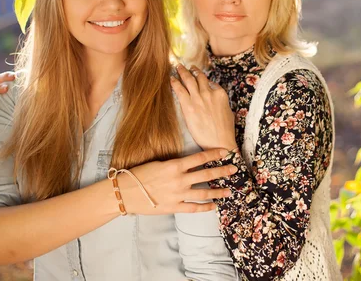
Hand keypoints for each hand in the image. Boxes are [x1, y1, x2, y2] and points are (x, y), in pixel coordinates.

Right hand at [119, 148, 236, 213]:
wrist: (126, 192)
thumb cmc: (138, 175)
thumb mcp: (158, 163)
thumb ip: (174, 165)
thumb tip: (187, 164)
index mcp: (175, 165)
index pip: (200, 158)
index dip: (214, 154)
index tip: (225, 152)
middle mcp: (179, 179)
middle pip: (206, 174)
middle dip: (222, 172)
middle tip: (234, 170)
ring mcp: (178, 194)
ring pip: (204, 193)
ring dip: (218, 192)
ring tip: (229, 191)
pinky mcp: (174, 207)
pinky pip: (194, 208)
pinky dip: (205, 208)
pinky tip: (213, 206)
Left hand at [171, 65, 237, 151]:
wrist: (219, 142)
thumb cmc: (225, 131)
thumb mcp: (228, 112)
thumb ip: (221, 102)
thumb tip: (216, 99)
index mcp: (220, 94)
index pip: (210, 82)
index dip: (203, 79)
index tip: (199, 76)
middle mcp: (209, 93)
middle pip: (199, 77)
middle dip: (192, 70)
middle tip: (187, 66)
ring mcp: (198, 98)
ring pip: (189, 80)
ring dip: (182, 72)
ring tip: (178, 67)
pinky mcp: (188, 106)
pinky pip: (179, 90)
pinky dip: (175, 83)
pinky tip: (172, 79)